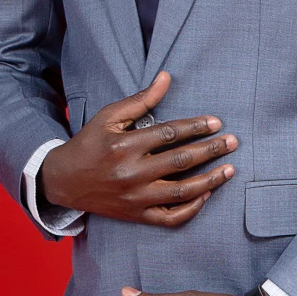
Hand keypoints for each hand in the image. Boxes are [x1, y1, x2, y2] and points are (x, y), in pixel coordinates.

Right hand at [40, 72, 236, 227]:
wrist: (64, 181)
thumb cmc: (89, 143)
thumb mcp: (109, 117)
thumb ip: (141, 100)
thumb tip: (167, 77)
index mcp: (125, 145)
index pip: (170, 133)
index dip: (196, 127)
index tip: (216, 122)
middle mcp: (132, 173)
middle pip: (181, 160)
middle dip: (211, 149)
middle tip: (232, 141)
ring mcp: (136, 198)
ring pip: (182, 191)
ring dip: (211, 180)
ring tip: (230, 169)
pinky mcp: (137, 215)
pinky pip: (171, 217)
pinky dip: (192, 208)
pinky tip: (207, 194)